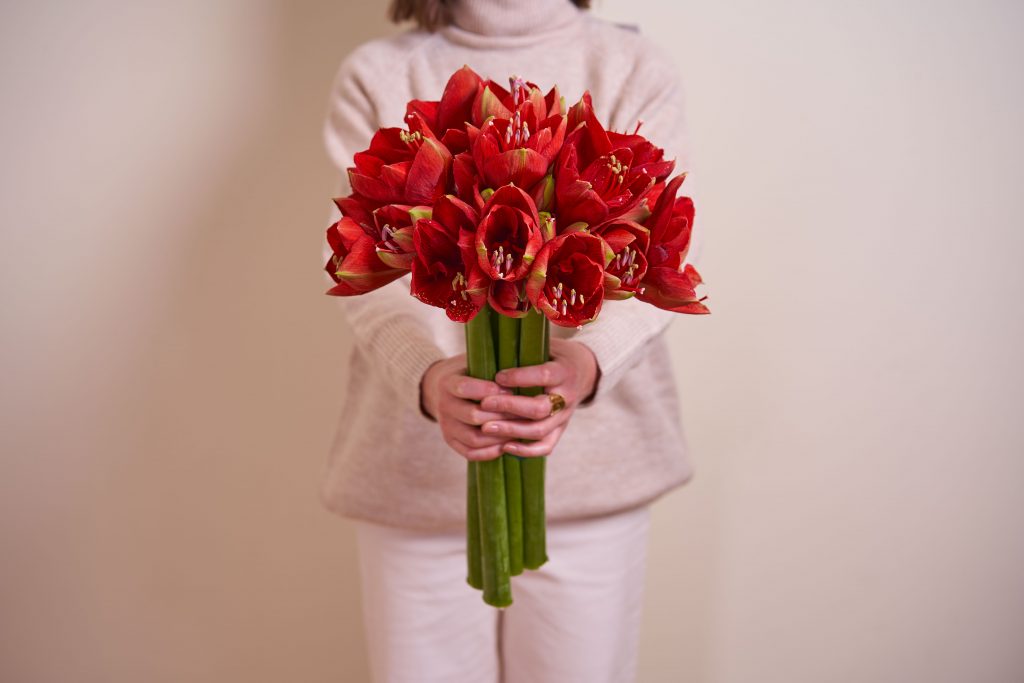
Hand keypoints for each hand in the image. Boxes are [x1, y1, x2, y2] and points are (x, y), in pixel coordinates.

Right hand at [420, 354, 518, 460]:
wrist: (440, 389)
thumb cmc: (468, 372)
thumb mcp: (475, 362)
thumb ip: (492, 366)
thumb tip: (523, 371)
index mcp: (447, 382)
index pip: (465, 388)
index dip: (490, 391)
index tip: (511, 390)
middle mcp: (443, 405)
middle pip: (473, 416)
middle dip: (502, 415)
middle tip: (525, 414)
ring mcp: (446, 426)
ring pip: (474, 438)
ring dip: (500, 436)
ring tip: (520, 430)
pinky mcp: (450, 441)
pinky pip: (471, 453)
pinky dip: (491, 452)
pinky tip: (507, 444)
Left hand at [477, 339, 598, 457]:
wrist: (582, 372)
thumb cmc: (554, 356)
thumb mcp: (545, 347)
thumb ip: (525, 351)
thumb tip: (493, 352)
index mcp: (564, 372)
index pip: (544, 375)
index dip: (519, 377)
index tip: (497, 376)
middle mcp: (567, 397)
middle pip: (540, 408)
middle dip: (509, 407)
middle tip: (484, 404)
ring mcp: (564, 417)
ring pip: (539, 430)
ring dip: (511, 431)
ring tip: (486, 427)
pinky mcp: (560, 430)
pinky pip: (545, 446)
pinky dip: (526, 451)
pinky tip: (504, 447)